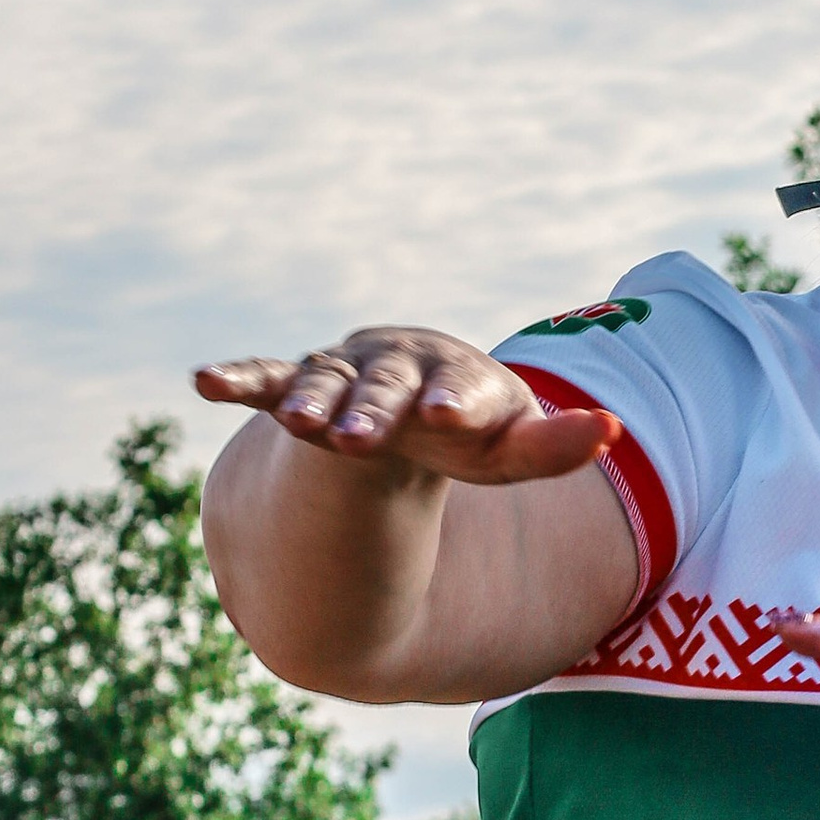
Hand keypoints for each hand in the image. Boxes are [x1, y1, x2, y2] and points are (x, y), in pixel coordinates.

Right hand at [195, 328, 618, 487]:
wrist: (411, 395)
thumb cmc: (469, 429)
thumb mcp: (509, 450)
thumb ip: (555, 446)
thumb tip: (616, 432)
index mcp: (452, 378)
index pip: (458, 389)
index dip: (455, 402)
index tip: (450, 417)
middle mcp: (395, 369)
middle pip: (384, 389)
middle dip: (373, 411)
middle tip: (360, 439)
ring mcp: (343, 375)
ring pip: (324, 384)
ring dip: (312, 401)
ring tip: (302, 425)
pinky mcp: (296, 386)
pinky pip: (265, 379)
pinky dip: (237, 377)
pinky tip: (203, 381)